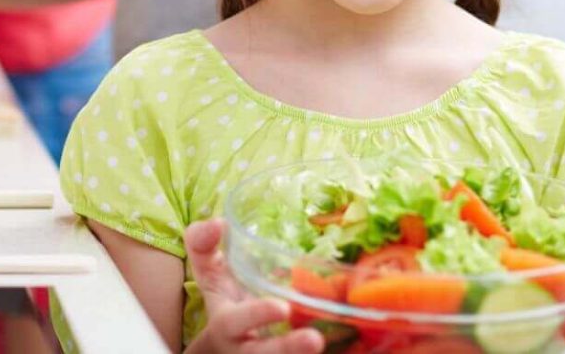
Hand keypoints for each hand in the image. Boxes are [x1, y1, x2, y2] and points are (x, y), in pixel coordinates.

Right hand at [183, 219, 323, 353]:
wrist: (228, 351)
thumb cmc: (226, 303)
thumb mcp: (211, 276)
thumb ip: (204, 246)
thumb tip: (218, 222)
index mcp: (227, 324)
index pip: (236, 322)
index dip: (257, 316)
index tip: (281, 307)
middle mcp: (247, 349)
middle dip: (287, 348)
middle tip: (315, 340)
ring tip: (328, 343)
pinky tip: (361, 350)